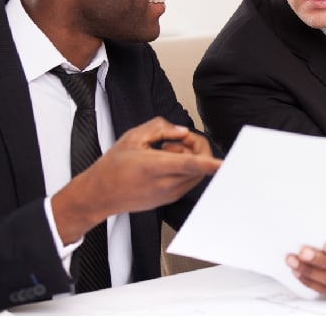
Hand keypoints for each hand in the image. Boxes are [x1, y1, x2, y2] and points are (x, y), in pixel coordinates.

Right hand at [52, 117, 221, 243]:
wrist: (99, 194)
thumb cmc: (113, 166)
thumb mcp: (132, 137)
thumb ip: (160, 128)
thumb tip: (182, 131)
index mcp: (154, 166)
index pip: (189, 164)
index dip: (210, 164)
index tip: (225, 164)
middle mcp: (165, 184)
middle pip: (199, 165)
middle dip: (196, 147)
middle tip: (176, 139)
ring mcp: (169, 194)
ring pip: (197, 173)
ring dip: (191, 157)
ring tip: (167, 150)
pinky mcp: (170, 198)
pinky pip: (190, 180)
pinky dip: (187, 168)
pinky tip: (168, 162)